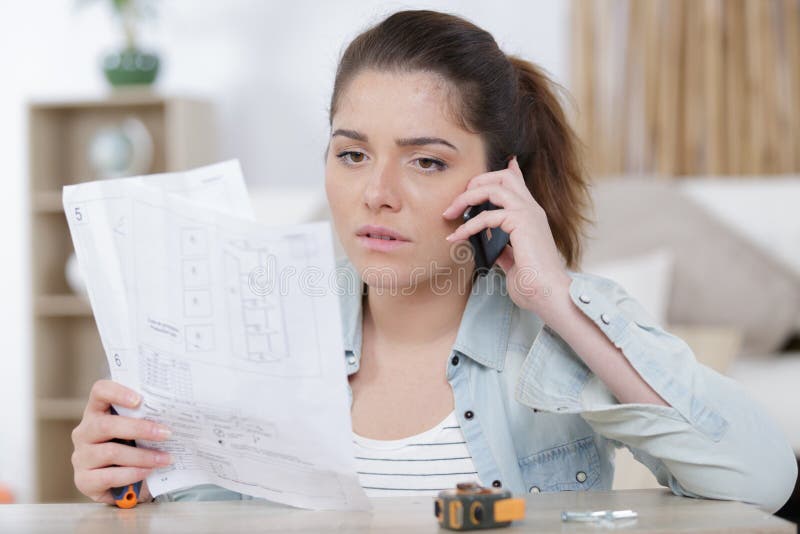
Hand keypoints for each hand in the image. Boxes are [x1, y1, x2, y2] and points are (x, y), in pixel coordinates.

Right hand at [71, 379, 172, 503]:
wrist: (123, 486)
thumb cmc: (133, 449)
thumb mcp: (137, 431)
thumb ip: (146, 419)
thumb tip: (176, 416)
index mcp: (97, 412)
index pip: (99, 392)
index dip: (117, 392)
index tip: (139, 400)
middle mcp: (84, 432)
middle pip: (106, 425)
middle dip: (140, 429)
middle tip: (166, 433)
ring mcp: (82, 457)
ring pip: (111, 452)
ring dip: (143, 456)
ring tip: (165, 459)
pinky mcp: (84, 480)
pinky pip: (108, 476)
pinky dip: (132, 474)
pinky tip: (147, 472)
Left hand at [442, 156, 570, 313]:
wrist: (547, 294)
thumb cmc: (532, 283)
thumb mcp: (513, 260)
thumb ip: (502, 246)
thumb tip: (489, 244)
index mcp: (531, 216)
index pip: (517, 183)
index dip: (502, 173)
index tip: (482, 175)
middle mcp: (532, 209)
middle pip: (503, 177)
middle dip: (476, 182)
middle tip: (457, 201)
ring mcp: (528, 214)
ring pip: (494, 188)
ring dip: (467, 198)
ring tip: (450, 213)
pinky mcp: (521, 223)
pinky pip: (487, 216)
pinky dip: (468, 226)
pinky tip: (457, 237)